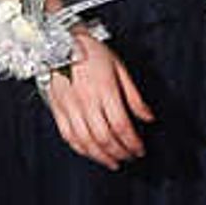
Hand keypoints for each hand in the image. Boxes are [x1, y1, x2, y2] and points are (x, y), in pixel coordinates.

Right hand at [42, 27, 150, 169]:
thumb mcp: (119, 68)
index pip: (121, 125)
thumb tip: (148, 117)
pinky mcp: (56, 109)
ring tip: (113, 162)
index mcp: (105, 91)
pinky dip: (80, 149)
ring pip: (85, 141)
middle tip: (129, 158)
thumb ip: (134, 96)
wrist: (58, 41)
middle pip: (104, 137)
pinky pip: (68, 135)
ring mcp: (69, 107)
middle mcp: (86, 102)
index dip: (132, 142)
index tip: (140, 150)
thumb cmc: (91, 52)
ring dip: (101, 156)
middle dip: (120, 152)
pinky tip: (91, 154)